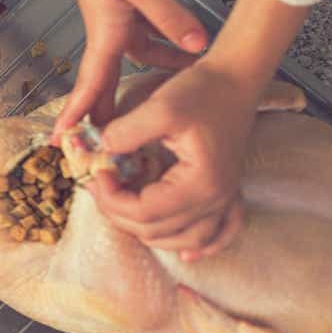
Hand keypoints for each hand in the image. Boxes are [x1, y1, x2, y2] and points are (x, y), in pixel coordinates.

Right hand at [47, 0, 208, 137]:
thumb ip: (171, 17)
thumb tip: (196, 48)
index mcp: (105, 33)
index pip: (91, 85)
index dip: (79, 116)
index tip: (64, 143)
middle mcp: (107, 31)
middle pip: (112, 79)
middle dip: (115, 108)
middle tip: (122, 138)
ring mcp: (115, 17)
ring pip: (137, 55)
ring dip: (156, 70)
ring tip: (185, 83)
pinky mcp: (124, 2)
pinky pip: (145, 33)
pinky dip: (162, 42)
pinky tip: (185, 42)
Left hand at [85, 61, 258, 260]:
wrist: (236, 78)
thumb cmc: (203, 89)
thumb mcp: (160, 106)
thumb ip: (125, 133)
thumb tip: (98, 153)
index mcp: (200, 183)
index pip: (143, 212)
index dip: (110, 198)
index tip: (95, 172)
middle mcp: (217, 199)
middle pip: (157, 231)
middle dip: (119, 212)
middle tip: (99, 183)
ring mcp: (225, 199)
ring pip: (183, 240)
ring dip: (148, 232)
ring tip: (123, 207)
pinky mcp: (227, 193)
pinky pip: (220, 235)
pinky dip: (201, 247)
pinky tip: (185, 254)